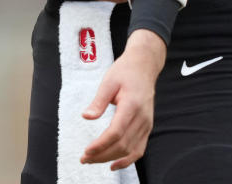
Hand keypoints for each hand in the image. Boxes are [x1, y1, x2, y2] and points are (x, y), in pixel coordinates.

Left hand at [79, 29, 165, 169]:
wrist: (144, 67)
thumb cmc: (125, 71)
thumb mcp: (108, 81)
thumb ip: (98, 101)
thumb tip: (86, 117)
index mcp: (132, 105)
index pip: (116, 132)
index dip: (101, 145)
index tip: (86, 151)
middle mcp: (142, 118)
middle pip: (122, 145)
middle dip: (102, 155)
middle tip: (84, 159)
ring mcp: (147, 124)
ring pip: (130, 150)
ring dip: (111, 158)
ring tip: (93, 161)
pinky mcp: (147, 127)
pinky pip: (139, 149)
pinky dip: (127, 160)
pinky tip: (113, 164)